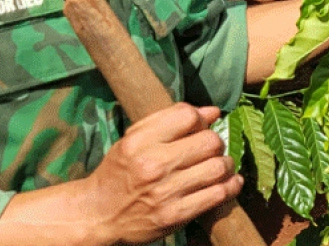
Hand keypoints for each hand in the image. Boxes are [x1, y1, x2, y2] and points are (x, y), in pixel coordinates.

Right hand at [78, 103, 239, 244]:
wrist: (97, 215)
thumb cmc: (119, 173)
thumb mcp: (134, 140)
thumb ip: (171, 120)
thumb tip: (213, 112)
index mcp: (139, 142)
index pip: (188, 116)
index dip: (201, 119)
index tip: (201, 127)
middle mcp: (153, 166)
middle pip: (210, 141)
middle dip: (216, 143)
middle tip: (210, 150)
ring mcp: (166, 192)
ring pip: (219, 167)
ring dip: (226, 164)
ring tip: (219, 166)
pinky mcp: (175, 215)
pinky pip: (217, 195)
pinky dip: (231, 186)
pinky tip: (229, 182)